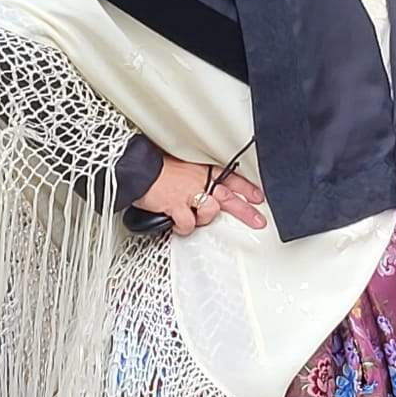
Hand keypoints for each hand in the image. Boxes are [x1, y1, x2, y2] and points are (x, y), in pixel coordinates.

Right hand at [131, 154, 267, 235]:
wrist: (138, 170)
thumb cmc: (155, 170)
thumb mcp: (182, 168)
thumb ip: (195, 180)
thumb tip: (202, 193)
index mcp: (202, 171)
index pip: (231, 178)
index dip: (247, 188)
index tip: (258, 197)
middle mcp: (199, 181)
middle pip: (230, 196)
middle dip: (246, 210)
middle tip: (258, 221)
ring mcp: (189, 193)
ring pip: (211, 211)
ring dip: (204, 219)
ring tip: (194, 219)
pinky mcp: (177, 205)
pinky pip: (189, 223)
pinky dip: (184, 228)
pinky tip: (179, 225)